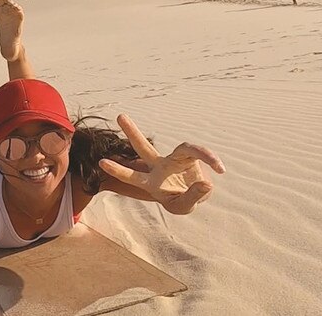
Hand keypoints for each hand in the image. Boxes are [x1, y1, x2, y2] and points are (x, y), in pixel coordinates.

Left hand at [99, 114, 225, 214]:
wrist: (194, 196)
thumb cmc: (181, 201)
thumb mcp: (183, 206)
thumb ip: (192, 196)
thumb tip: (207, 183)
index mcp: (150, 182)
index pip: (132, 176)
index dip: (118, 170)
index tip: (101, 163)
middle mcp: (159, 166)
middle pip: (143, 147)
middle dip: (132, 132)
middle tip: (119, 115)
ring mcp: (173, 159)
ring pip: (182, 146)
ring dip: (194, 148)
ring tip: (213, 162)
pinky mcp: (189, 156)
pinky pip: (201, 154)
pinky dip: (211, 161)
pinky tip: (220, 170)